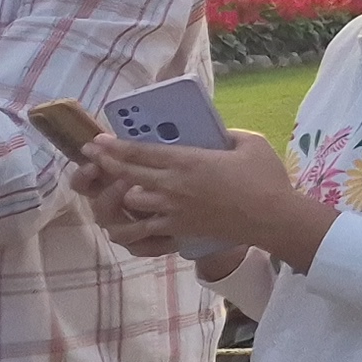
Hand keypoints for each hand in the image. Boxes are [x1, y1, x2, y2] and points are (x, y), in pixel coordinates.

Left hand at [78, 131, 333, 270]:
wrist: (272, 217)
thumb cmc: (265, 178)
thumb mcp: (251, 143)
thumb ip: (227, 134)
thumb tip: (215, 132)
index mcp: (188, 160)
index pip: (141, 151)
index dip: (116, 145)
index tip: (99, 138)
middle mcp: (173, 184)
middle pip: (127, 173)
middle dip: (104, 162)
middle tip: (90, 154)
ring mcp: (172, 209)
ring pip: (130, 201)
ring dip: (119, 193)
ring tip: (113, 187)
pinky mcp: (178, 228)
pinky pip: (144, 229)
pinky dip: (132, 224)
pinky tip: (124, 220)